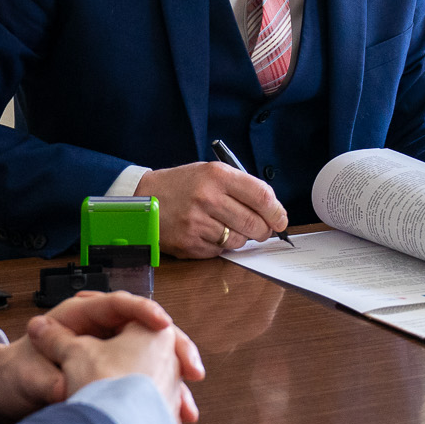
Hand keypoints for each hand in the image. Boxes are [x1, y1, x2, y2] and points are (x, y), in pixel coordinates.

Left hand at [0, 293, 203, 423]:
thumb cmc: (16, 372)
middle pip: (149, 332)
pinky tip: (178, 417)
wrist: (4, 388)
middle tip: (193, 369)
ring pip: (155, 359)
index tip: (162, 324)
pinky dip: (164, 397)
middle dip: (175, 350)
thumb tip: (69, 393)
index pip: (120, 305)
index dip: (144, 311)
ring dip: (175, 380)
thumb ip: (51, 382)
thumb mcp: (32, 377)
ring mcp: (110, 352)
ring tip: (189, 406)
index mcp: (80, 317)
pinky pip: (148, 380)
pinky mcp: (115, 375)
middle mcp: (100, 331)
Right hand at [138, 162, 287, 258]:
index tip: (281, 219)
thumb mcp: (209, 172)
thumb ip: (240, 187)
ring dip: (241, 238)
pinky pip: (220, 251)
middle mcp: (207, 198)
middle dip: (264, 230)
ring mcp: (197, 223)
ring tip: (228, 227)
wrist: (143, 199)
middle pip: (254, 222)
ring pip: (239, 240)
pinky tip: (210, 233)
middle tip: (262, 230)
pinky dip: (222, 245)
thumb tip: (272, 211)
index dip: (277, 211)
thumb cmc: (181, 185)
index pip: (261, 196)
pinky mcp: (189, 244)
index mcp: (216, 176)